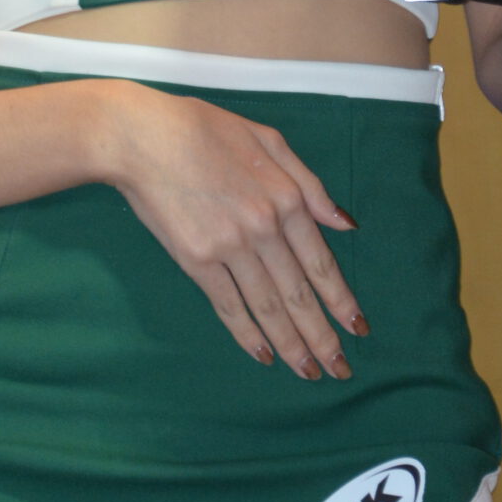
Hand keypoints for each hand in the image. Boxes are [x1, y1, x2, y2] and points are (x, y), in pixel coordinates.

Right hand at [102, 85, 368, 379]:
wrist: (142, 137)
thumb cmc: (204, 129)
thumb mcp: (269, 140)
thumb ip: (310, 184)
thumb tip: (345, 224)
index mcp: (287, 197)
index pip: (321, 262)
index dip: (341, 300)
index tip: (358, 330)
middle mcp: (264, 228)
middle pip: (299, 294)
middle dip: (323, 337)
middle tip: (340, 370)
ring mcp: (229, 247)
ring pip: (268, 307)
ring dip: (290, 345)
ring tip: (308, 371)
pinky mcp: (196, 260)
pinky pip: (229, 306)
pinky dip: (247, 335)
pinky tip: (263, 356)